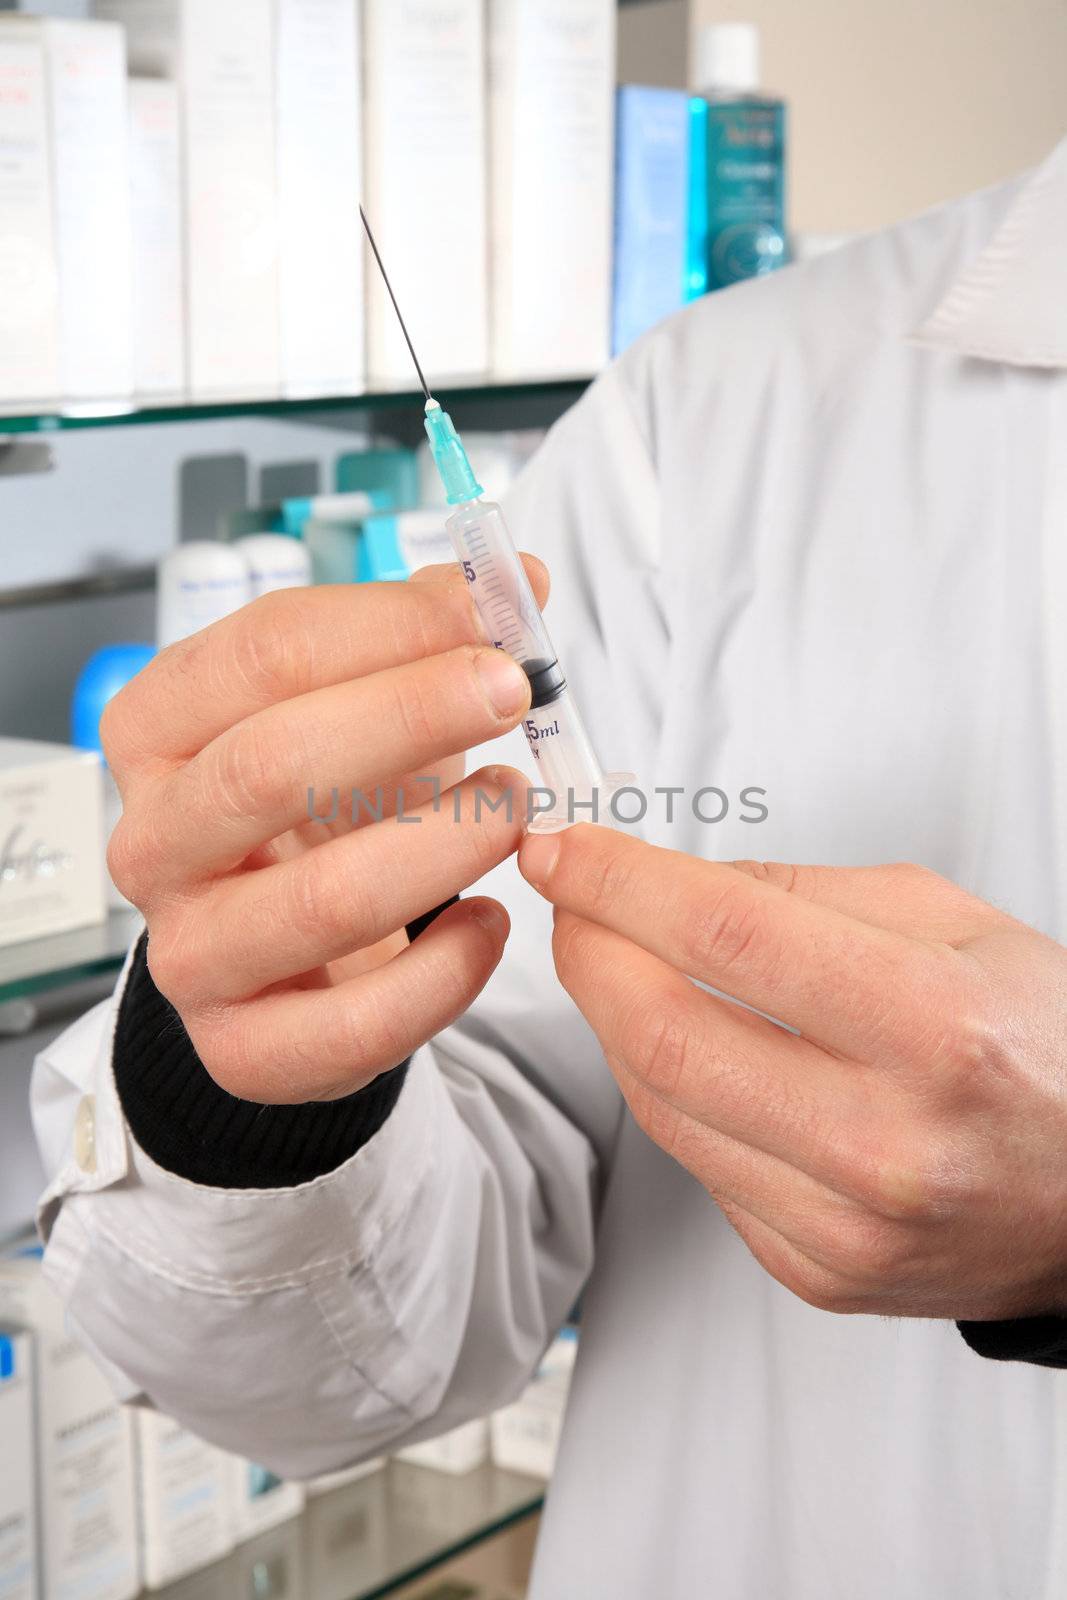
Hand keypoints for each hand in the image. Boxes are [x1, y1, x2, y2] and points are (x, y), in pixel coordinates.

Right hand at [104, 564, 542, 1102]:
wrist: (288, 954)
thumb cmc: (323, 811)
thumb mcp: (359, 708)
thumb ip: (425, 641)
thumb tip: (514, 584)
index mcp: (160, 731)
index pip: (262, 653)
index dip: (390, 628)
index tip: (491, 619)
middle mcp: (154, 842)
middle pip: (271, 766)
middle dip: (410, 718)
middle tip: (514, 693)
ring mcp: (190, 955)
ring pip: (322, 900)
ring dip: (444, 846)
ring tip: (515, 810)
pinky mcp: (244, 1049)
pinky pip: (355, 1025)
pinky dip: (446, 973)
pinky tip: (490, 924)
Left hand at [518, 827, 1066, 1321]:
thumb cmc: (1042, 1044)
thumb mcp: (952, 920)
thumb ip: (802, 892)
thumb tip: (671, 884)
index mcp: (935, 1029)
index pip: (724, 936)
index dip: (617, 882)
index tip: (563, 849)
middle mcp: (885, 1144)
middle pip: (663, 1035)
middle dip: (587, 952)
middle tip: (570, 903)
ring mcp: (845, 1226)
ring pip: (660, 1105)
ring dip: (614, 1019)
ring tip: (620, 961)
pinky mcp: (815, 1270)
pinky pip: (697, 1163)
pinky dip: (673, 1093)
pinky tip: (692, 1049)